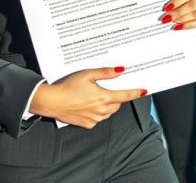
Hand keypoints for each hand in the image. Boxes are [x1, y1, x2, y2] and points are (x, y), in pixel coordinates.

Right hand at [29, 66, 144, 128]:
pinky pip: (98, 119)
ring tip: (96, 97)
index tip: (143, 91)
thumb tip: (121, 70)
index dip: (135, 93)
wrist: (51, 101)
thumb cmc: (68, 86)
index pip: (125, 96)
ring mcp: (94, 119)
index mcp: (103, 97)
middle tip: (108, 89)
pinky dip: (97, 113)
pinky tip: (88, 105)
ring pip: (108, 112)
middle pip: (117, 104)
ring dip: (108, 106)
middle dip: (117, 98)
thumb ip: (105, 73)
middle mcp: (101, 110)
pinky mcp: (87, 124)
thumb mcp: (87, 74)